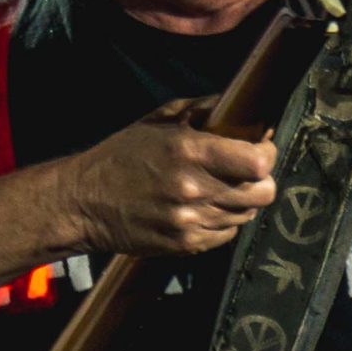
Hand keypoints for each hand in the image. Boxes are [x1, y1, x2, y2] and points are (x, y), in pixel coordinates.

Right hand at [65, 96, 276, 255]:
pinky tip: (204, 206)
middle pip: (263, 193)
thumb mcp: (158, 120)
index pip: (257, 162)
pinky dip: (223, 220)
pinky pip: (227, 233)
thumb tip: (241, 106)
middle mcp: (194, 189)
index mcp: (189, 151)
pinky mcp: (186, 244)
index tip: (260, 147)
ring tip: (220, 187)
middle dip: (262, 179)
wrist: (85, 202)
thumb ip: (202, 109)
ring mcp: (191, 221)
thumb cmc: (122, 155)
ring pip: (247, 214)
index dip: (266, 153)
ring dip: (241, 199)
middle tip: (248, 170)